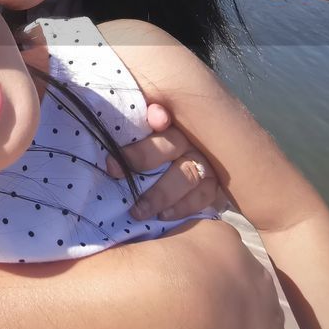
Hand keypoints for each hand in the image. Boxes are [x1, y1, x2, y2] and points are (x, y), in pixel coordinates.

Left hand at [106, 103, 228, 220]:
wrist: (184, 169)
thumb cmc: (150, 148)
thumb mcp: (141, 131)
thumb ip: (137, 121)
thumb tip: (144, 115)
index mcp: (170, 121)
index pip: (161, 113)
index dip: (154, 116)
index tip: (139, 126)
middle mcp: (190, 139)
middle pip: (172, 144)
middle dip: (142, 157)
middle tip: (114, 172)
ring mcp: (204, 162)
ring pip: (188, 174)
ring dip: (161, 194)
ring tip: (138, 210)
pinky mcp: (214, 184)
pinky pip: (203, 196)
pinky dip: (183, 207)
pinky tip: (163, 215)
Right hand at [172, 221, 299, 328]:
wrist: (186, 299)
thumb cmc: (187, 260)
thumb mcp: (202, 234)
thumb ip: (209, 243)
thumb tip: (204, 246)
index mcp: (252, 275)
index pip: (249, 282)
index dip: (235, 288)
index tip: (218, 289)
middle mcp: (267, 314)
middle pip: (273, 321)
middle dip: (262, 325)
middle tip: (238, 328)